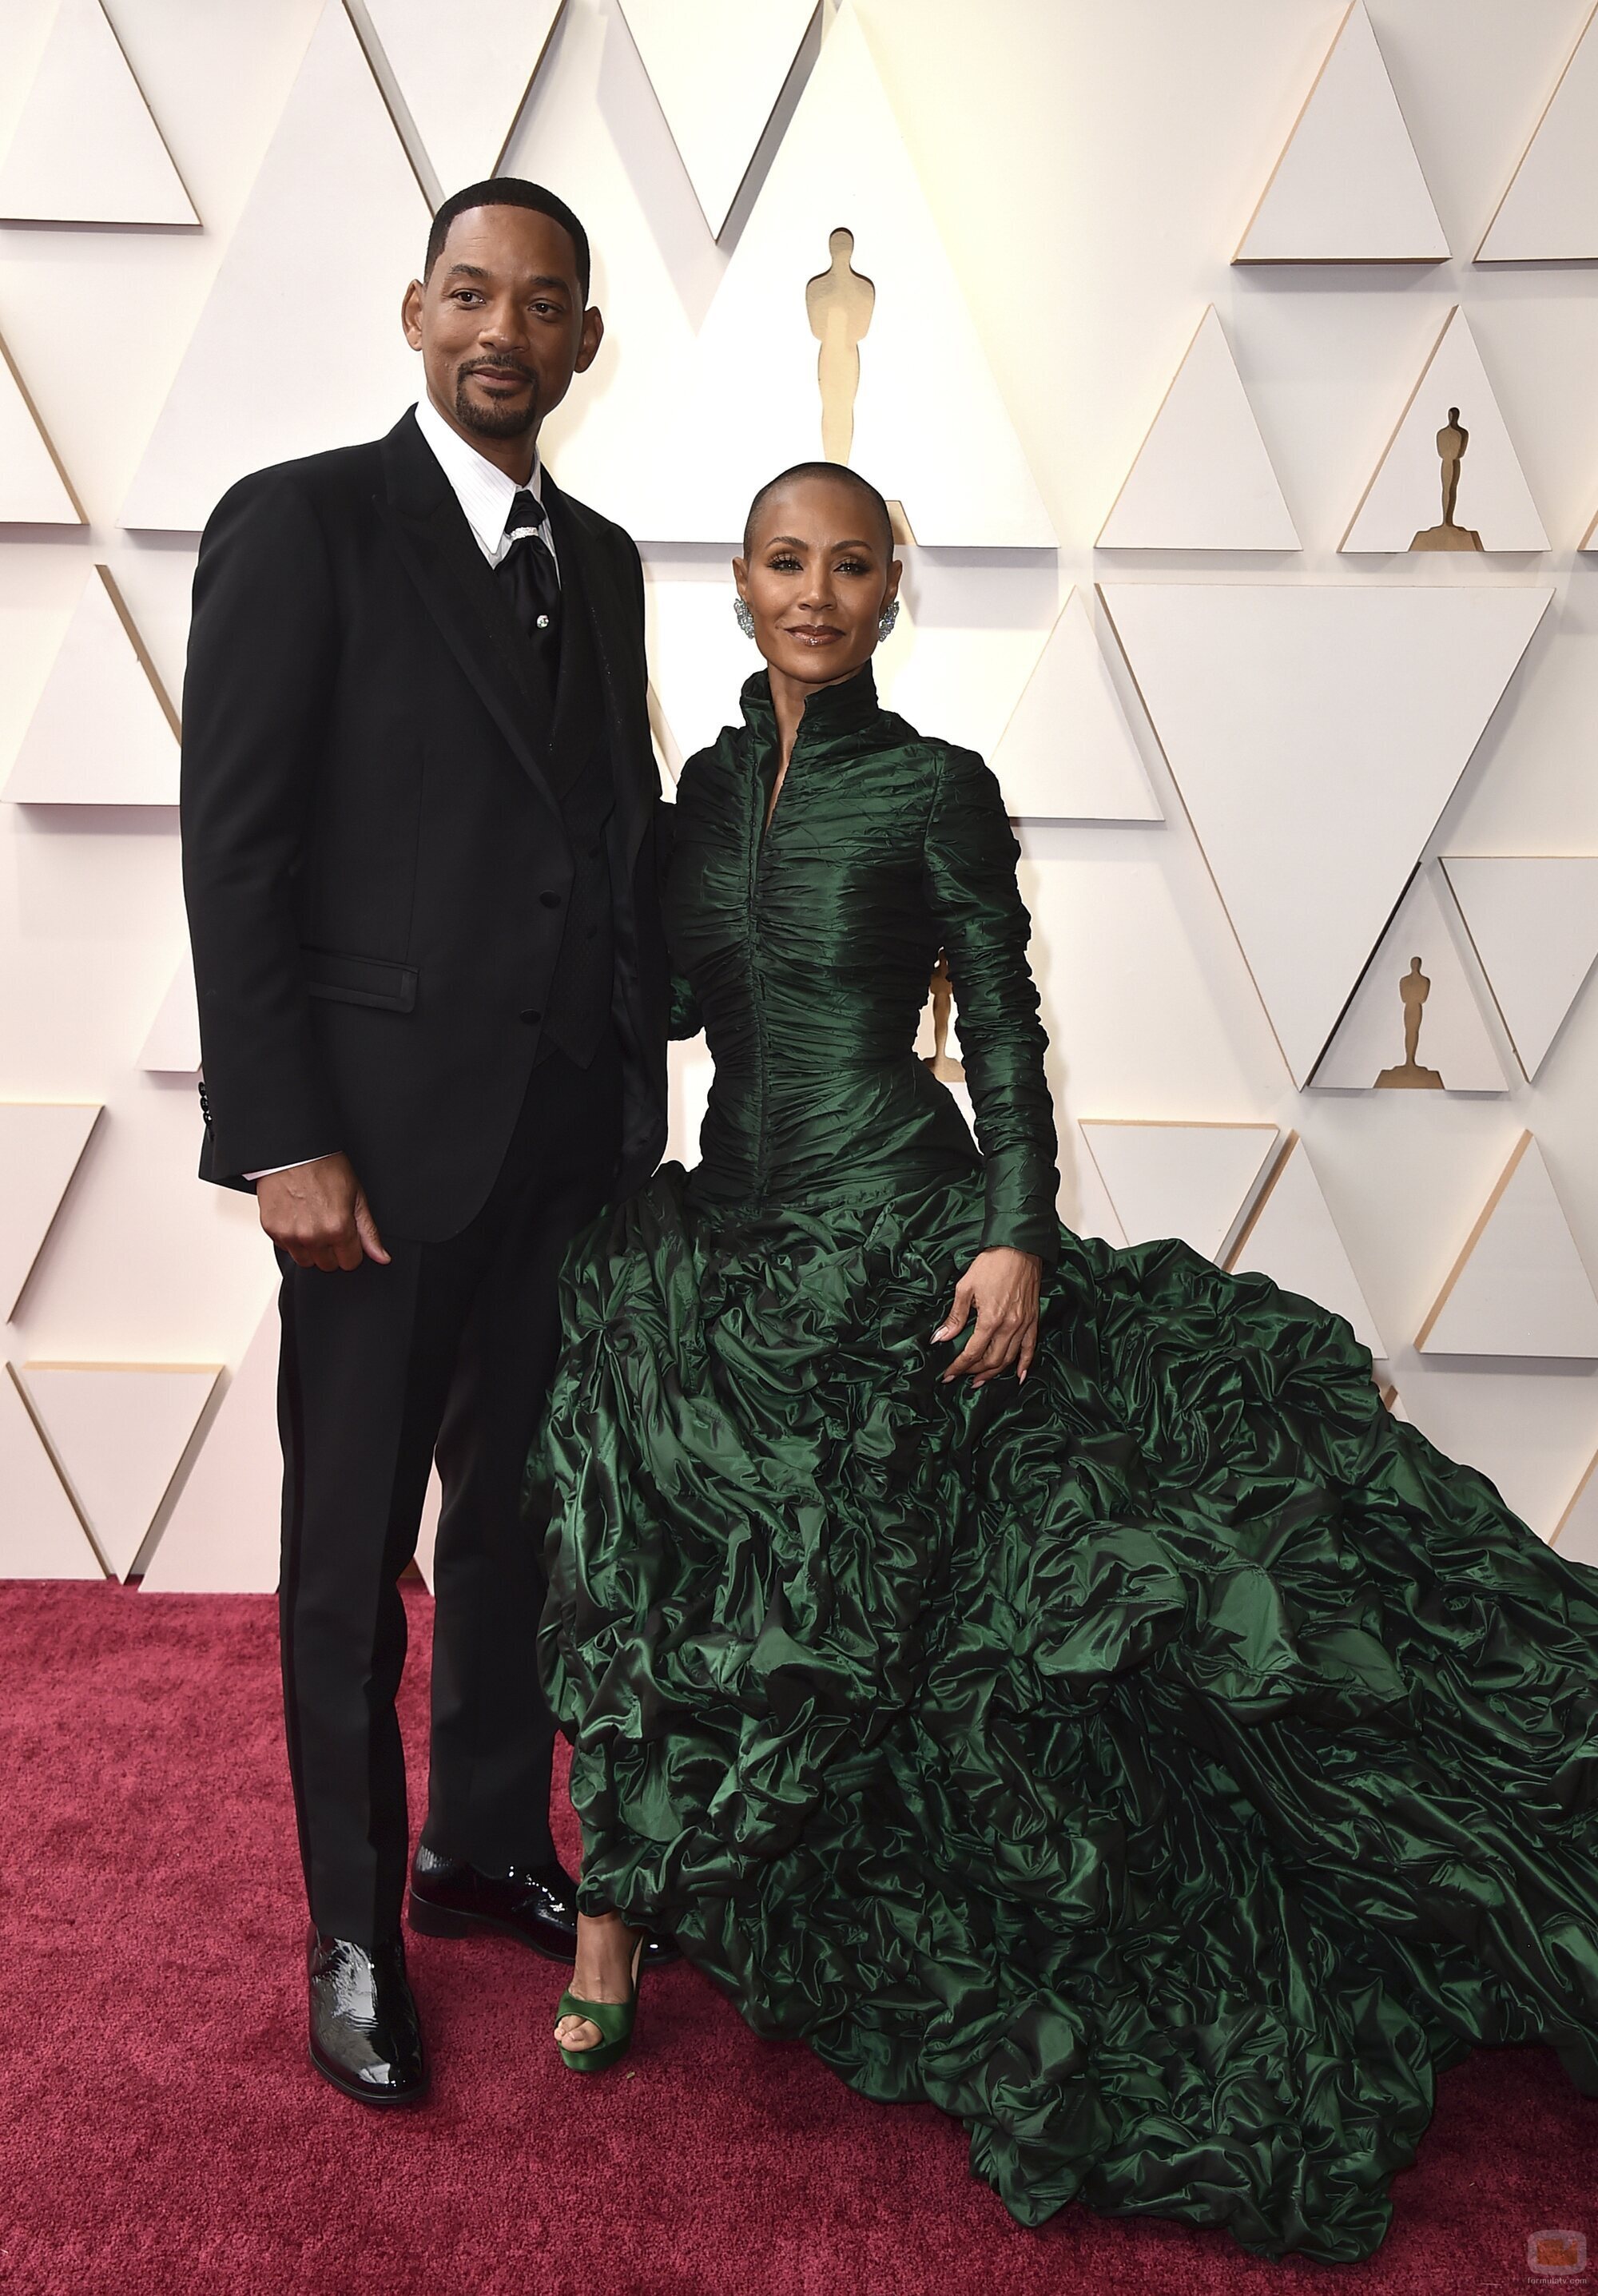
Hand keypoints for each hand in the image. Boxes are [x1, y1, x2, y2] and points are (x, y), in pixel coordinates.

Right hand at [255, 1152, 389, 1271]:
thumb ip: (368, 1232)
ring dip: (311, 1248)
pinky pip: (286, 1248)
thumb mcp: (356, 1196)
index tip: (347, 1235)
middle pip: (328, 1265)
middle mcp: (313, 1236)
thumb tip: (381, 1257)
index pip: (350, 1263)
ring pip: (306, 1261)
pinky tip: (297, 1217)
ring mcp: (290, 1235)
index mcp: (338, 1228)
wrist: (292, 1151)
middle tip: (329, 1225)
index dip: (351, 1249)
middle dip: (332, 1250)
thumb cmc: (324, 1167)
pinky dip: (292, 1238)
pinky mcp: (272, 1230)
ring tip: (312, 1222)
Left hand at [933, 1247, 1041, 1386]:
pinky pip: (1030, 1348)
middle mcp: (1009, 1326)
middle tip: (961, 1376)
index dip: (958, 1367)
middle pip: (992, 1360)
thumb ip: (955, 1316)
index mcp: (990, 1319)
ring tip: (981, 1380)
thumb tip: (940, 1338)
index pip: (972, 1352)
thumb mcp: (966, 1287)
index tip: (947, 1375)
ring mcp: (1024, 1324)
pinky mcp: (1033, 1320)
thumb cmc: (992, 1263)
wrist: (1019, 1248)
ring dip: (994, 1372)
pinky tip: (1018, 1376)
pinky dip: (1024, 1364)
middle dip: (974, 1372)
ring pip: (1009, 1358)